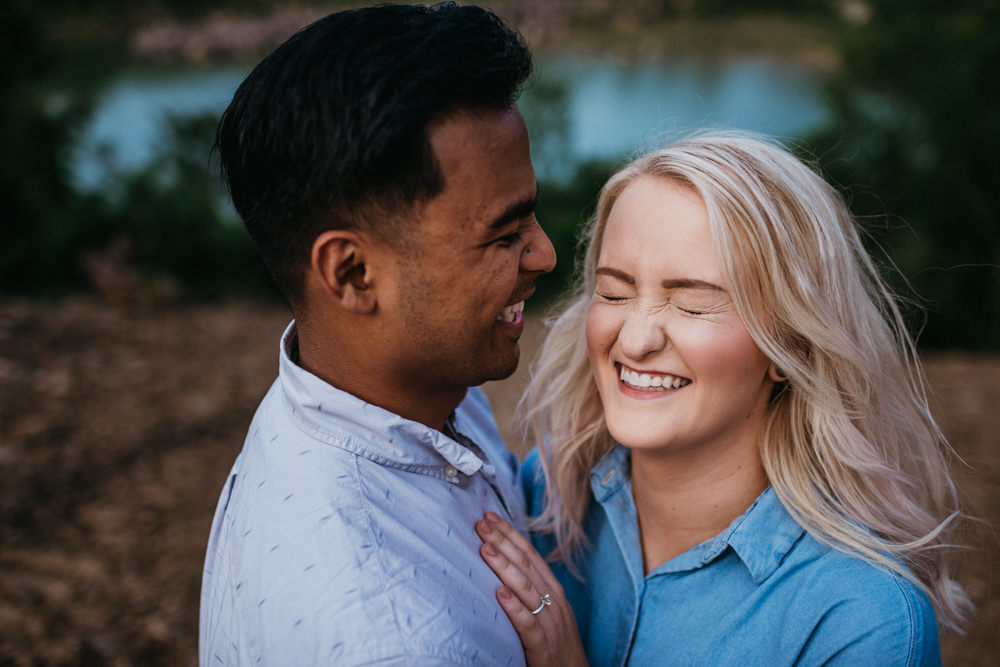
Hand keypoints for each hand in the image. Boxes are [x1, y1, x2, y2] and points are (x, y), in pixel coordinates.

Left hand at [475, 512, 587, 666]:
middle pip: (525, 565)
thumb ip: (530, 588)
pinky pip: (528, 623)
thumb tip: (505, 562)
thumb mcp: (547, 609)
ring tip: (484, 549)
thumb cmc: (555, 641)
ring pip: (525, 588)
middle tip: (482, 523)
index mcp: (553, 590)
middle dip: (502, 542)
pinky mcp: (543, 645)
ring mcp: (550, 622)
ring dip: (504, 566)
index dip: (510, 534)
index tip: (490, 517)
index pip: (529, 554)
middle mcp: (553, 601)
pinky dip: (514, 607)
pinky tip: (499, 594)